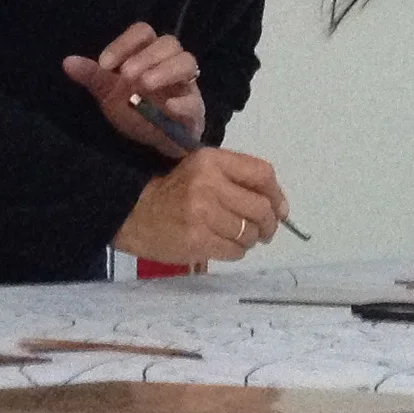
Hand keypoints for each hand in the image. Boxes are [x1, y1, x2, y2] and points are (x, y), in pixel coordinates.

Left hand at [62, 23, 206, 156]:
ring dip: (165, 71)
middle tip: (127, 76)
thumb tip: (67, 61)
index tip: (105, 64)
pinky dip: (182, 102)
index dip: (125, 43)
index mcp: (148, 53)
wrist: (154, 144)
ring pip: (187, 62)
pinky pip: (194, 101)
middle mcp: (170, 62)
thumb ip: (93, 77)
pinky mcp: (195, 109)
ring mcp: (186, 85)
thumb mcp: (109, 94)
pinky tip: (167, 108)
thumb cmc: (134, 111)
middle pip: (169, 43)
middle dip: (146, 57)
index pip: (142, 32)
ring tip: (144, 86)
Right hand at [113, 149, 288, 262]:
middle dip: (268, 224)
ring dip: (250, 239)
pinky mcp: (198, 240)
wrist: (134, 213)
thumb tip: (280, 208)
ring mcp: (203, 214)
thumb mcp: (203, 169)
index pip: (262, 174)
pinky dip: (236, 251)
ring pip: (249, 232)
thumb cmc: (174, 191)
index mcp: (213, 160)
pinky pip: (235, 251)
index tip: (279, 210)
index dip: (277, 195)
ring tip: (237, 237)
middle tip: (263, 232)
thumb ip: (239, 179)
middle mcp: (210, 184)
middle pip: (261, 208)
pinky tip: (224, 246)